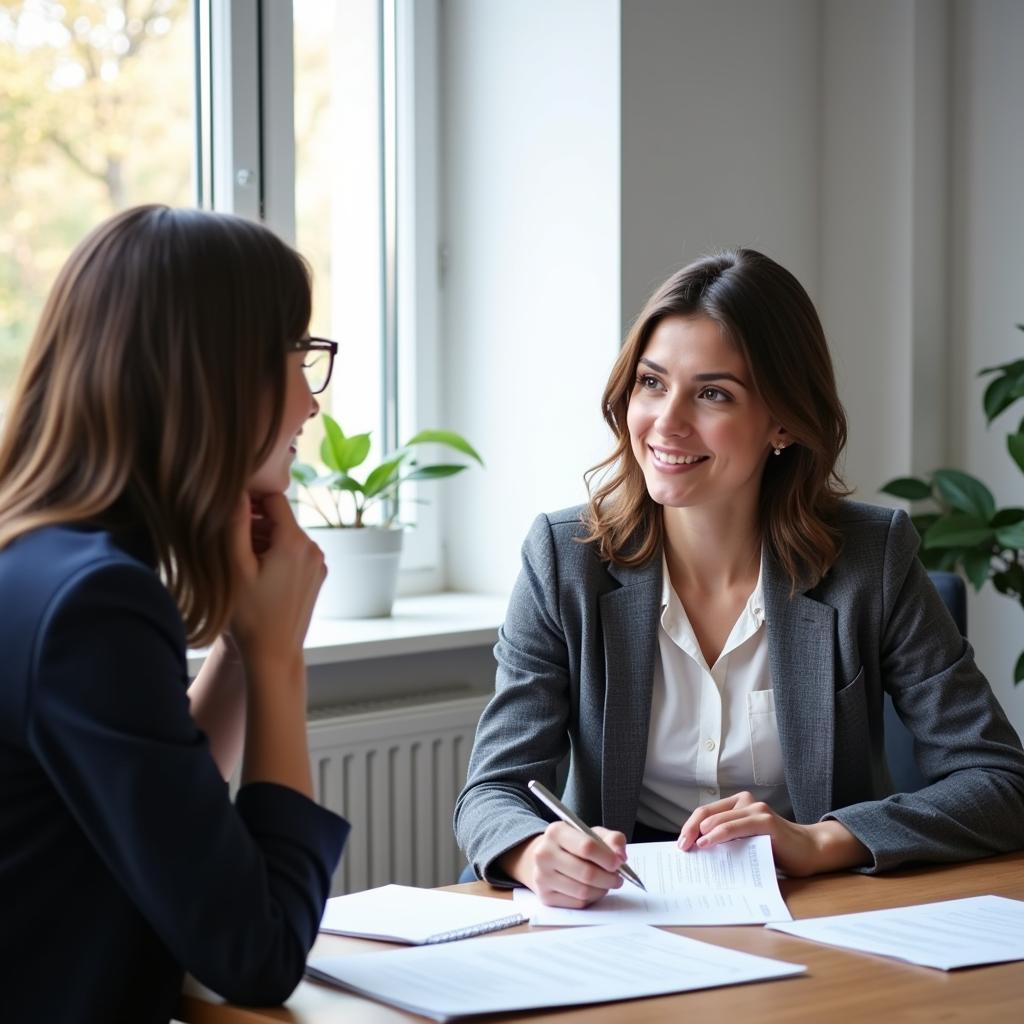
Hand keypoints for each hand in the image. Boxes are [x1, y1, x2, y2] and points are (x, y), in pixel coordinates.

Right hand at [228, 492, 325, 673]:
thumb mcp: (235, 567)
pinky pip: (296, 554)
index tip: (231, 513)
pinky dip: (277, 556)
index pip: (273, 499)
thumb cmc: (249, 614)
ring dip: (265, 540)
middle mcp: (314, 548)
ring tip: (242, 563)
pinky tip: (259, 576)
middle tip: (229, 543)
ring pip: (287, 536)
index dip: (250, 500)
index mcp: (295, 541)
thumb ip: (236, 524)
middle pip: (281, 518)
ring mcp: (319, 564)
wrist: (274, 654)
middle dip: (256, 524)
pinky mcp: (317, 577)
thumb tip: (235, 491)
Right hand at [499, 822, 626, 907]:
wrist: (546, 857)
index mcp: (556, 832)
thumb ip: (611, 839)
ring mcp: (542, 877)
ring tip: (606, 883)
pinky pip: (577, 903)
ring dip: (602, 890)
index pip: (587, 847)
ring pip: (583, 891)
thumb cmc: (573, 844)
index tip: (618, 862)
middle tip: (617, 878)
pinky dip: (591, 899)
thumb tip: (621, 855)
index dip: (607, 857)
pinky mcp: (545, 896)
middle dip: (608, 878)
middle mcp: (544, 853)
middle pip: (586, 873)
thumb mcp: (591, 833)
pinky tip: (593, 890)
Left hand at [676, 791, 869, 875]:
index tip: (680, 844)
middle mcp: (746, 802)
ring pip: (720, 818)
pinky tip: (708, 842)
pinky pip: (736, 826)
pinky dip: (719, 833)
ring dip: (701, 833)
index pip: (705, 812)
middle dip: (690, 830)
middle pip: (707, 813)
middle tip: (681, 847)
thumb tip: (698, 851)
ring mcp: (756, 809)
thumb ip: (728, 840)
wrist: (810, 851)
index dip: (689, 826)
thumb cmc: (776, 849)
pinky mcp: (766, 821)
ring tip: (691, 847)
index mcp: (738, 804)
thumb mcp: (746, 842)